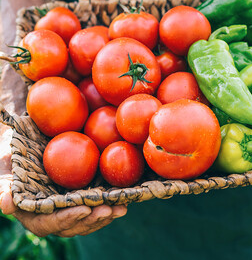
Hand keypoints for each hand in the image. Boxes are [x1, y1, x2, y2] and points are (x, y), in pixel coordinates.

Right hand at [0, 126, 126, 237]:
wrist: (30, 142)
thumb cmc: (15, 152)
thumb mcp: (7, 163)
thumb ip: (6, 183)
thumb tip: (6, 204)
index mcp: (31, 210)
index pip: (47, 223)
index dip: (65, 219)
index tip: (83, 209)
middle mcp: (51, 213)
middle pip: (71, 225)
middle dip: (91, 220)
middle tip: (109, 210)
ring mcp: (67, 207)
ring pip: (86, 220)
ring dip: (104, 216)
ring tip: (121, 208)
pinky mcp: (81, 198)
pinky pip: (95, 206)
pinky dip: (109, 205)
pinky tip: (124, 200)